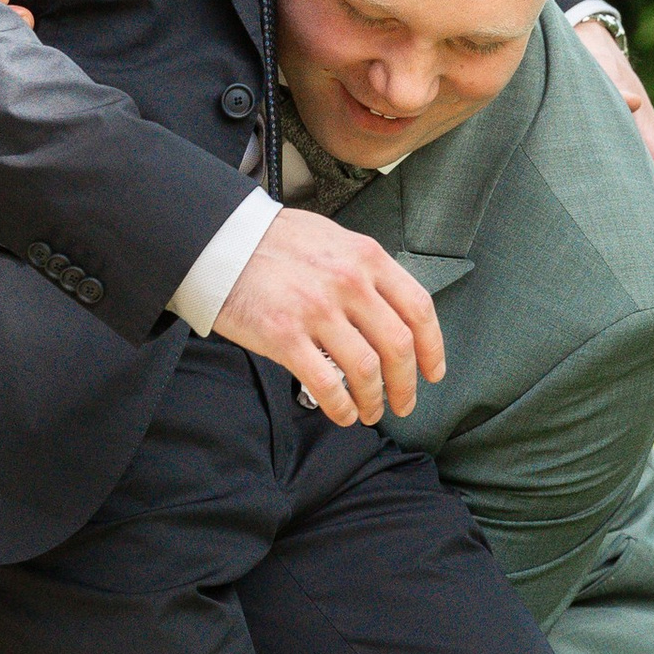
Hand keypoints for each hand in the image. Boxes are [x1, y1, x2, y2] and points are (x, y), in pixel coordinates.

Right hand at [213, 207, 444, 421]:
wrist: (220, 241)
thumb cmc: (273, 241)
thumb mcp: (332, 240)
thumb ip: (364, 270)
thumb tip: (389, 309)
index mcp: (366, 258)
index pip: (418, 309)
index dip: (432, 348)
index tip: (433, 371)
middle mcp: (349, 283)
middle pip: (397, 346)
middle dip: (406, 384)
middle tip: (403, 403)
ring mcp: (317, 310)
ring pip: (366, 369)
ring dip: (374, 400)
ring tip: (370, 412)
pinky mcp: (285, 336)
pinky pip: (325, 383)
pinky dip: (341, 407)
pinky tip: (343, 414)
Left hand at [574, 13, 653, 271]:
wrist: (588, 35)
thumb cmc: (589, 55)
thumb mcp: (599, 64)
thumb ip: (612, 84)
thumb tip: (631, 104)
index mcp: (649, 134)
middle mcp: (650, 147)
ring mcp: (637, 150)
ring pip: (652, 201)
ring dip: (651, 237)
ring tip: (643, 282)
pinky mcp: (623, 152)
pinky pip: (634, 191)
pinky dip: (634, 218)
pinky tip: (620, 245)